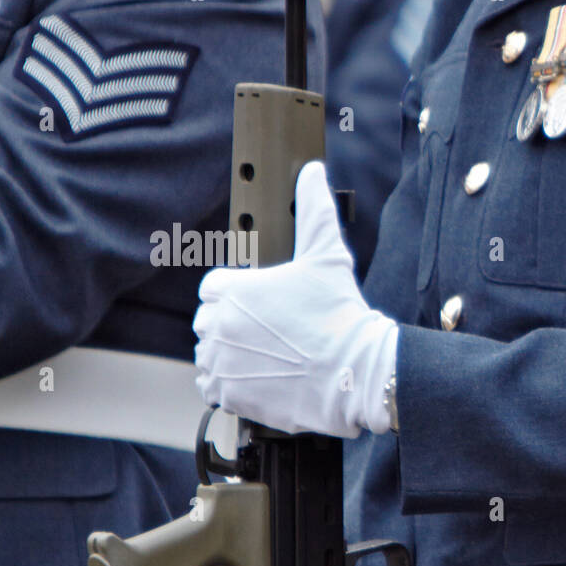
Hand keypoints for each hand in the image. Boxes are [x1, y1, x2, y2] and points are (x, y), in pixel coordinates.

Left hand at [194, 161, 397, 437]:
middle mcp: (219, 324)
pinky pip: (211, 387)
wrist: (356, 371)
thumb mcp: (329, 254)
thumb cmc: (342, 314)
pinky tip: (257, 380)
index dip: (237, 296)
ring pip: (208, 355)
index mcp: (233, 288)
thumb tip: (313, 171)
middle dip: (232, 327)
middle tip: (269, 336)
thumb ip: (315, 209)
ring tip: (265, 359)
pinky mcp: (229, 393)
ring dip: (228, 356)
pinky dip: (228, 385)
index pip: (213, 288)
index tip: (261, 308)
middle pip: (209, 322)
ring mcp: (221, 361)